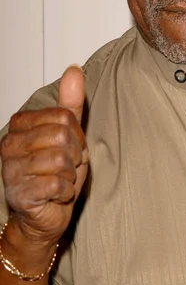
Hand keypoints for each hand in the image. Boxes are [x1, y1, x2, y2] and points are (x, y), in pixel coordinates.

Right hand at [0, 66, 87, 245]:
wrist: (46, 214)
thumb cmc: (56, 173)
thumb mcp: (69, 135)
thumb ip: (70, 104)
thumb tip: (74, 69)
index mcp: (20, 124)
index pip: (64, 116)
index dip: (76, 135)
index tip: (69, 148)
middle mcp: (9, 144)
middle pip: (63, 135)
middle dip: (75, 155)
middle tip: (66, 167)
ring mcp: (11, 169)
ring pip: (61, 160)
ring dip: (70, 175)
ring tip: (60, 180)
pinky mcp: (19, 193)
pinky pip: (58, 184)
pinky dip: (65, 192)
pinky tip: (56, 195)